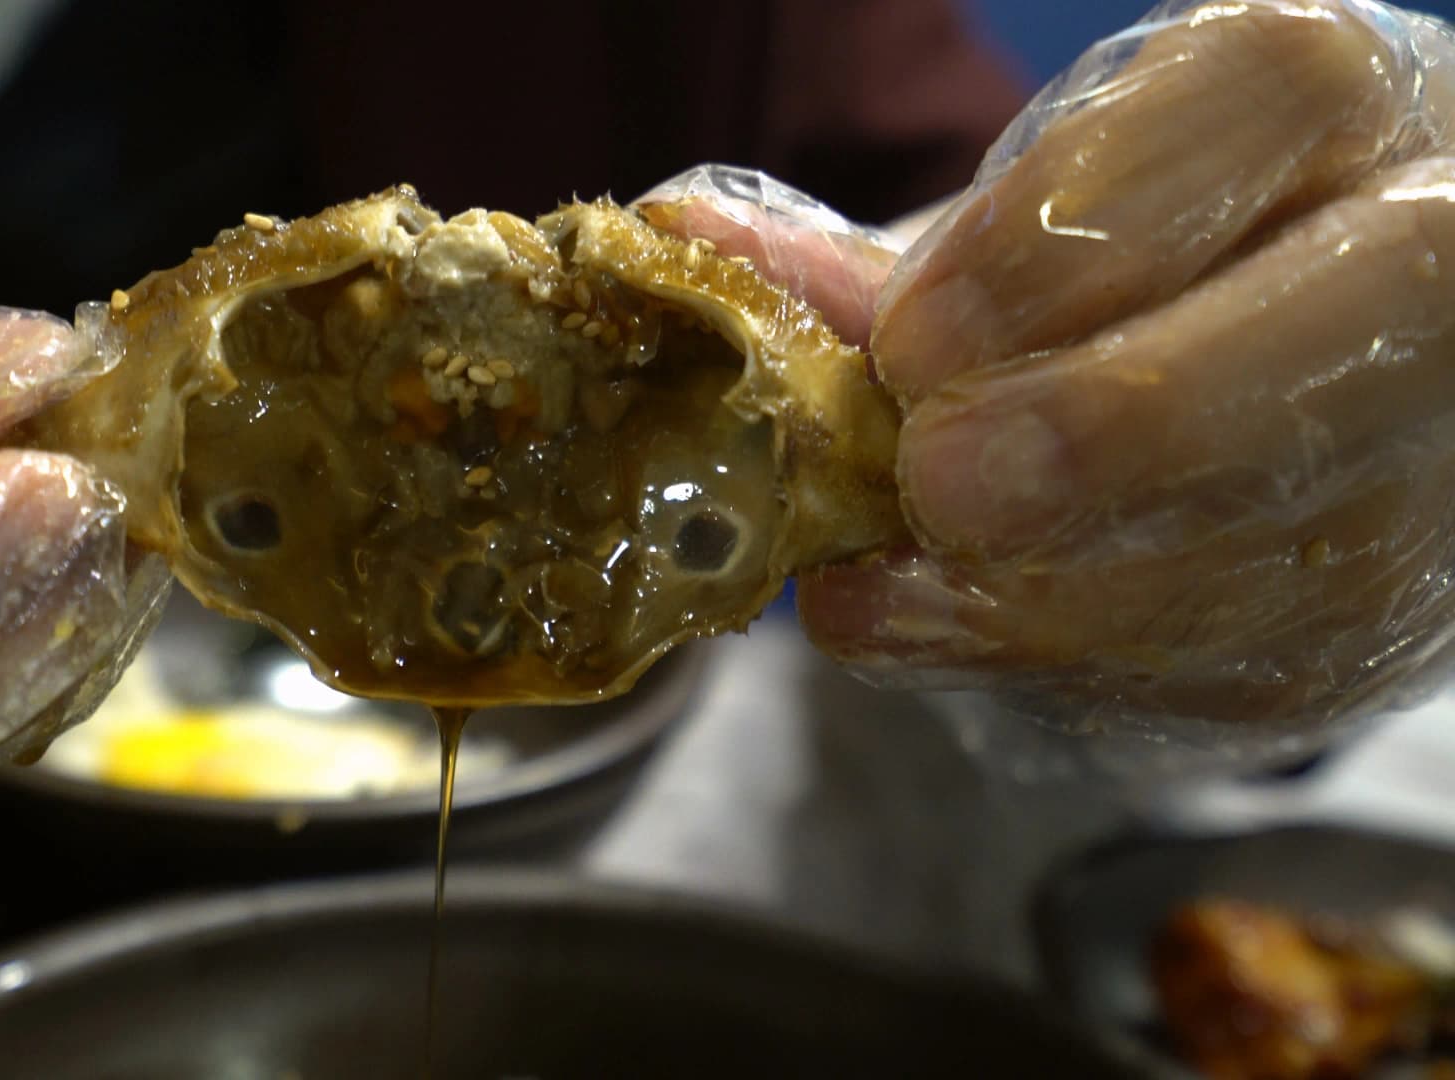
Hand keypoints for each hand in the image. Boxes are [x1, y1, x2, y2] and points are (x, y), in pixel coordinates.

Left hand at [802, 1, 1454, 740]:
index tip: (916, 338)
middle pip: (1351, 319)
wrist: (1280, 405)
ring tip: (886, 584)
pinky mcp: (1369, 626)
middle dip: (1119, 423)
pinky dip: (1060, 658)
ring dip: (1063, 585)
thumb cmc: (1122, 288)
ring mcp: (1423, 460)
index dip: (1078, 224)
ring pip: (1292, 533)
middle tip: (939, 485)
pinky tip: (947, 630)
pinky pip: (1233, 661)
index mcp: (1334, 109)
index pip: (1265, 93)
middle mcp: (1422, 269)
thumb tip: (683, 238)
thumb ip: (872, 256)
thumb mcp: (1007, 245)